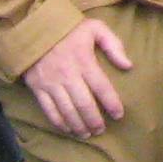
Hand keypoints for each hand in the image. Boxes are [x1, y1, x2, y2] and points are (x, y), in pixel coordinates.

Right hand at [20, 18, 131, 138]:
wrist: (34, 27)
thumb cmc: (69, 28)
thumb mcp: (95, 28)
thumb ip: (113, 45)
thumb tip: (128, 65)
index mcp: (84, 61)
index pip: (102, 87)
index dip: (112, 104)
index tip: (119, 115)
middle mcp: (68, 75)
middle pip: (84, 105)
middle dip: (94, 121)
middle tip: (101, 131)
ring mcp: (51, 83)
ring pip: (67, 111)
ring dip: (78, 126)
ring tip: (87, 134)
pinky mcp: (37, 88)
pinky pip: (49, 110)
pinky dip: (59, 123)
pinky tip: (68, 129)